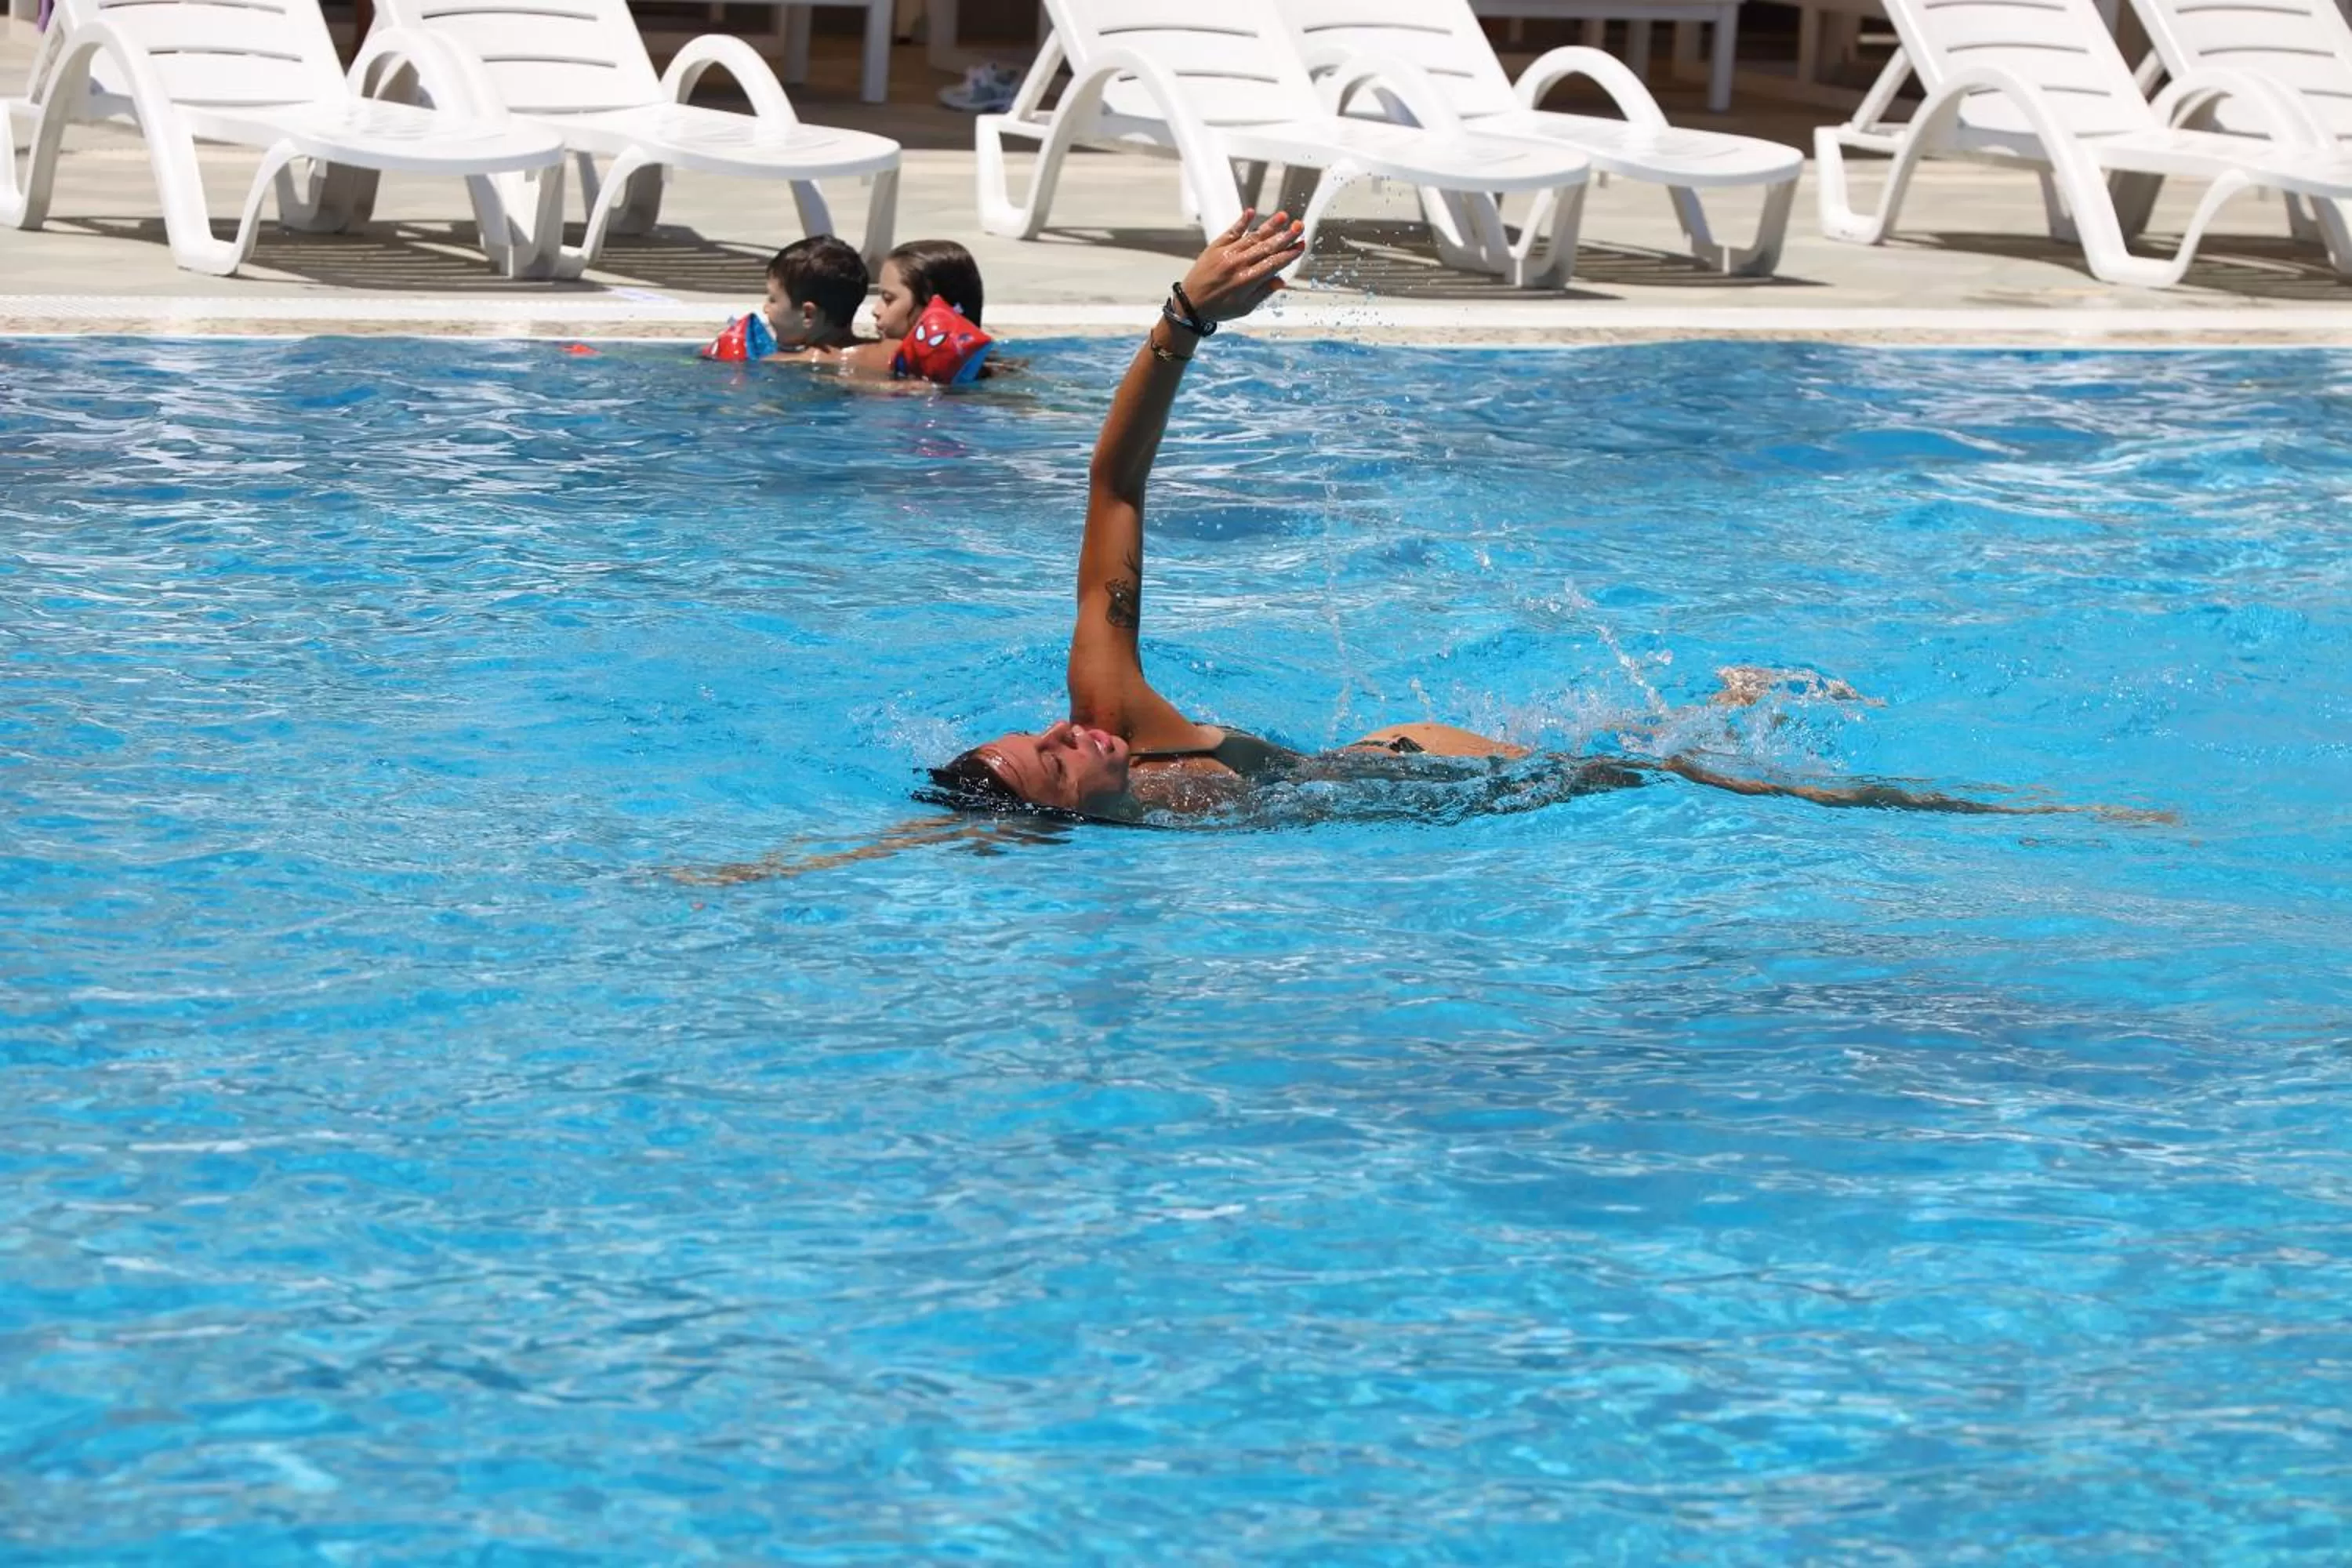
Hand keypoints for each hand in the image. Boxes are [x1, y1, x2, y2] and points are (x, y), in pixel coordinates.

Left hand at [1175, 209, 1307, 324]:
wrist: (1190, 304)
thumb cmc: (1218, 309)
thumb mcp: (1244, 307)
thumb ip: (1263, 293)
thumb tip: (1281, 280)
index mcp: (1247, 281)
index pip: (1273, 264)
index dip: (1289, 254)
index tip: (1301, 246)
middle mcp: (1238, 264)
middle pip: (1266, 247)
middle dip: (1285, 236)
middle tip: (1299, 226)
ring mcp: (1227, 253)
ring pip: (1252, 236)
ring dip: (1269, 226)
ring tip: (1283, 216)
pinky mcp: (1216, 247)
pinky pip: (1231, 232)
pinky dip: (1241, 222)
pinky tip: (1251, 212)